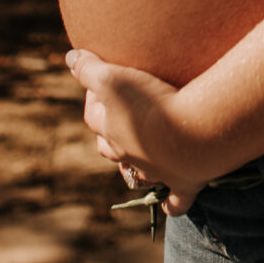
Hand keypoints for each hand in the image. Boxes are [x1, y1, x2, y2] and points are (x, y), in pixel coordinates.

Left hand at [64, 48, 216, 216]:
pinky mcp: (185, 184)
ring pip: (137, 174)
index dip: (94, 99)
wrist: (194, 134)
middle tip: (117, 117)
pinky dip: (171, 204)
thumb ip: (89, 68)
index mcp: (112, 133)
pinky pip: (176, 202)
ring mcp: (157, 173)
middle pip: (110, 149)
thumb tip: (69, 57)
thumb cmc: (151, 104)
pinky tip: (169, 204)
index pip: (94, 117)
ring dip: (135, 166)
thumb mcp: (113, 77)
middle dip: (109, 134)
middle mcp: (131, 156)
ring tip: (138, 154)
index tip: (101, 83)